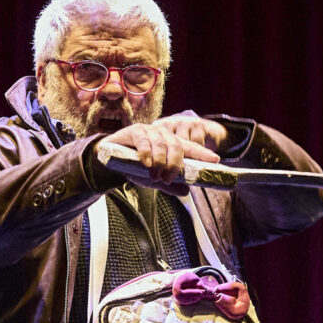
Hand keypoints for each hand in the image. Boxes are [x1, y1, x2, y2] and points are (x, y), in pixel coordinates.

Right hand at [101, 113, 224, 190]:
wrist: (107, 160)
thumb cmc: (133, 167)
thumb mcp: (152, 179)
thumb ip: (169, 184)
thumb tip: (186, 192)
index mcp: (170, 144)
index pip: (190, 148)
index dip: (202, 153)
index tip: (215, 160)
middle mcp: (162, 135)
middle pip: (177, 146)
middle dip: (175, 164)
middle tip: (168, 178)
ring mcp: (149, 131)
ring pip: (161, 144)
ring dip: (160, 162)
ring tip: (154, 175)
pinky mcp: (134, 131)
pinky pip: (144, 141)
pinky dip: (146, 153)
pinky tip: (146, 164)